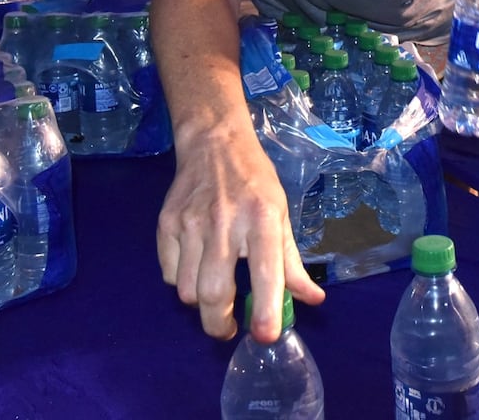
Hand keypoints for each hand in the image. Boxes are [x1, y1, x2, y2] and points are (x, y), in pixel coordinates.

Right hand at [157, 122, 324, 342]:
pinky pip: (170, 274)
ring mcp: (190, 223)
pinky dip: (182, 282)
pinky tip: (196, 268)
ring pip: (188, 290)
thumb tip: (312, 301)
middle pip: (214, 292)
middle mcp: (225, 222)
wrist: (214, 142)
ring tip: (214, 293)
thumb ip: (292, 262)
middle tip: (228, 327)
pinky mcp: (166, 223)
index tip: (265, 336)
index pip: (266, 271)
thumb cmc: (255, 182)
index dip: (266, 309)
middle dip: (220, 324)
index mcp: (262, 219)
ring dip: (201, 303)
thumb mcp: (282, 215)